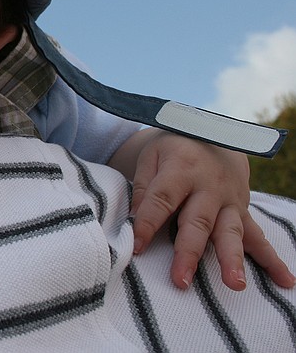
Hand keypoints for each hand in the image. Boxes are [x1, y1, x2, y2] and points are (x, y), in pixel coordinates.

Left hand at [113, 128, 294, 290]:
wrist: (213, 134)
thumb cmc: (174, 149)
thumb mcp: (152, 156)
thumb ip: (144, 186)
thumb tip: (137, 218)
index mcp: (181, 169)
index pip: (162, 200)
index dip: (147, 223)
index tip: (136, 247)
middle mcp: (209, 186)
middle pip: (198, 223)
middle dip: (189, 253)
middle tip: (181, 280)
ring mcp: (229, 200)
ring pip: (230, 232)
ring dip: (232, 259)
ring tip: (234, 284)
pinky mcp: (243, 210)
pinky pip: (258, 236)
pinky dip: (271, 259)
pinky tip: (284, 280)